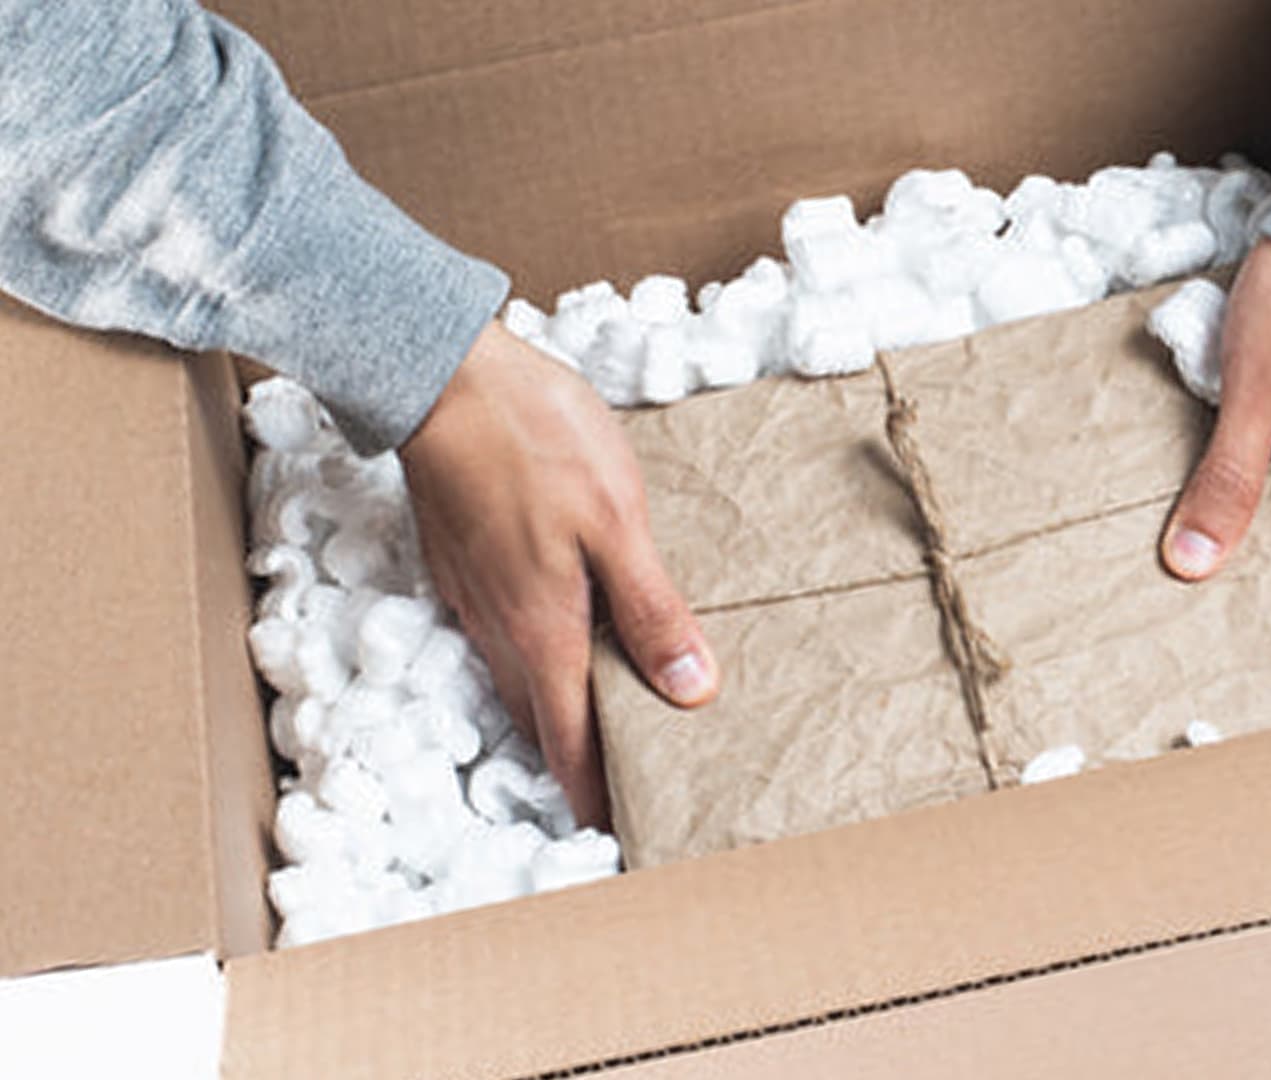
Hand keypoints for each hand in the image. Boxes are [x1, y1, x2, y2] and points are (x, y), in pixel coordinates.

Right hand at [400, 322, 717, 828]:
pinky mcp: (461, 561)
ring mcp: (473, 594)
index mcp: (543, 630)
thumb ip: (651, 610)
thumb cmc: (535, 437)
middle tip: (623, 791)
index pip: (571, 740)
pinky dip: (534, 658)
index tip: (623, 833)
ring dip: (554, 712)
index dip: (596, 793)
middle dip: (580, 762)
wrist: (441, 371)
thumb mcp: (617, 522)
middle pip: (542, 719)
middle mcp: (499, 627)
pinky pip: (500, 634)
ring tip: (600, 727)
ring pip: (516, 678)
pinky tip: (562, 640)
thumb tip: (691, 693)